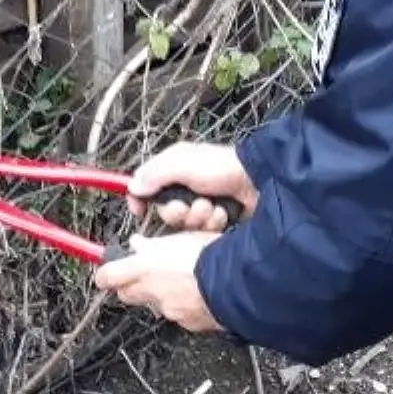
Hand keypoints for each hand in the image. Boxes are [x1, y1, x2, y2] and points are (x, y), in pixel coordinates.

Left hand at [94, 230, 222, 332]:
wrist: (239, 283)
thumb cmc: (211, 256)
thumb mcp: (181, 238)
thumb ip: (155, 246)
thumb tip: (138, 245)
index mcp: (145, 269)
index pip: (107, 277)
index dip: (105, 274)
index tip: (105, 272)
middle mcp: (153, 293)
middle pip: (128, 295)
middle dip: (133, 285)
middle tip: (145, 273)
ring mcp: (171, 311)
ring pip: (157, 304)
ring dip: (165, 294)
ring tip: (183, 280)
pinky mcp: (190, 324)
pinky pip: (182, 316)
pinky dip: (187, 306)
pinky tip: (200, 294)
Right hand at [128, 141, 256, 232]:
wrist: (259, 182)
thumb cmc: (223, 166)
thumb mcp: (181, 162)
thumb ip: (153, 174)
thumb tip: (133, 188)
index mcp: (173, 168)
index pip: (145, 186)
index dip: (140, 200)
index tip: (140, 211)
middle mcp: (186, 186)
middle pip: (165, 211)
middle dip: (178, 211)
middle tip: (190, 205)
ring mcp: (202, 204)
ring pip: (185, 223)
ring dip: (198, 217)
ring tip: (212, 206)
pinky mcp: (216, 218)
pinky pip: (204, 231)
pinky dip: (212, 223)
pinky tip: (223, 213)